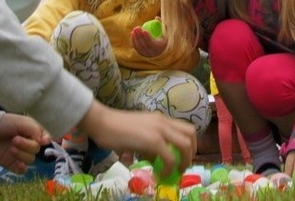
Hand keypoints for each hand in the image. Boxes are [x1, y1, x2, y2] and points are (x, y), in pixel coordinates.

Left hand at [0, 113, 50, 174]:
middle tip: (14, 140)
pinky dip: (21, 168)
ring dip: (22, 154)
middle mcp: (27, 143)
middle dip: (27, 145)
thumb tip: (45, 142)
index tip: (41, 141)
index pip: (45, 138)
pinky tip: (16, 164)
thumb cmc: (3, 123)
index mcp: (32, 131)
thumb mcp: (21, 122)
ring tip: (10, 148)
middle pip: (36, 150)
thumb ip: (35, 130)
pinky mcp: (11, 163)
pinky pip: (22, 170)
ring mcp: (19, 154)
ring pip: (30, 160)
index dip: (45, 140)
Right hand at [79, 101, 195, 176]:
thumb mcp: (137, 136)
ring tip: (176, 171)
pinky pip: (170, 157)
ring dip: (185, 160)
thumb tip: (153, 159)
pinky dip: (169, 168)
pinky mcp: (153, 141)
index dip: (189, 144)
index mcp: (161, 119)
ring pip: (186, 144)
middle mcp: (164, 121)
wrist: (102, 122)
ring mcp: (160, 130)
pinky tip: (161, 175)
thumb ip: (148, 145)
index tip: (183, 158)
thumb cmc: (114, 128)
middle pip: (191, 133)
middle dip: (192, 152)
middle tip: (183, 165)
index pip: (184, 128)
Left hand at [131, 26, 166, 56]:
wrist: (162, 49)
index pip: (152, 43)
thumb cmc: (164, 37)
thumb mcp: (165, 30)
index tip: (144, 30)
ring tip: (134, 29)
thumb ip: (161, 24)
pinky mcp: (142, 54)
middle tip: (137, 27)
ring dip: (136, 38)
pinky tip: (132, 34)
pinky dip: (134, 41)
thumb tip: (156, 17)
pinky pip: (137, 48)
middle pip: (145, 45)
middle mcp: (153, 53)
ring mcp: (147, 54)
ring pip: (140, 47)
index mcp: (160, 48)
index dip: (148, 38)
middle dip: (140, 36)